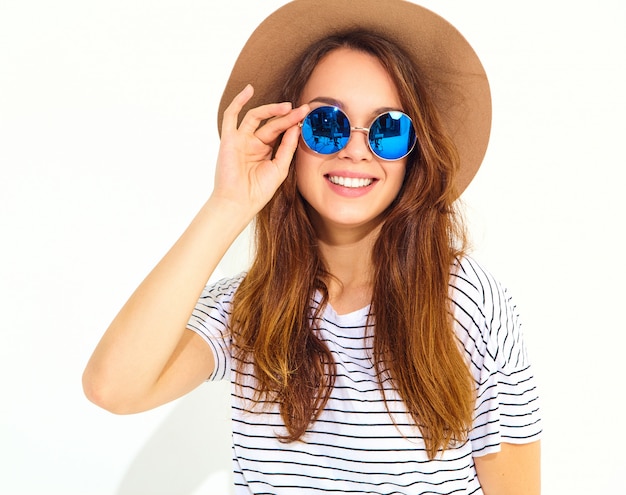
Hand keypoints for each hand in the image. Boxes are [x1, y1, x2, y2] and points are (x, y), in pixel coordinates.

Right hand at [212, 84, 308, 214]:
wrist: (240, 202)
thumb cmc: (258, 191)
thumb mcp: (280, 167)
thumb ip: (288, 147)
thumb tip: (296, 127)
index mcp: (266, 151)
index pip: (281, 132)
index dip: (293, 123)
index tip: (307, 116)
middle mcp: (253, 143)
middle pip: (271, 124)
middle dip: (287, 117)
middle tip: (303, 110)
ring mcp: (241, 140)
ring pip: (255, 117)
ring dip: (271, 109)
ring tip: (287, 107)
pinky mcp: (229, 139)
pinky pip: (231, 116)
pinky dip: (238, 102)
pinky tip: (249, 90)